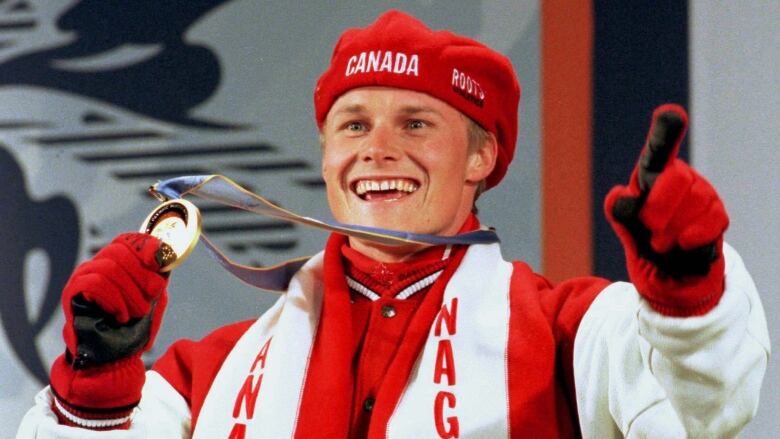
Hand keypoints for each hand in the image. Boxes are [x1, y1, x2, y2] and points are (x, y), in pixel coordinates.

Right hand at [50, 233, 169, 424]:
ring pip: (109, 266)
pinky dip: (114, 299)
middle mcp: (98, 265)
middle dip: (141, 274)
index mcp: (118, 264)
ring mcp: (83, 277)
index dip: (146, 247)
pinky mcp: (72, 293)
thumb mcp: (153, 299)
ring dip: (129, 292)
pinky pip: (95, 283)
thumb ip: (158, 276)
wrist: (113, 360)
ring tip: (136, 313)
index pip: (128, 240)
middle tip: (149, 297)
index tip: (160, 262)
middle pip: (120, 250)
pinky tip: (120, 315)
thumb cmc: (133, 330)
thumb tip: (165, 254)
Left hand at [605, 104, 728, 315]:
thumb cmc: (643, 240)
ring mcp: (701, 193)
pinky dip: (691, 239)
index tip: (671, 114)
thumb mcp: (626, 227)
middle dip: (658, 209)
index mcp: (652, 173)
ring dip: (672, 231)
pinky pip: (710, 223)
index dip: (666, 130)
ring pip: (694, 203)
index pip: (659, 148)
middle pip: (675, 177)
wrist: (668, 272)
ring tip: (663, 242)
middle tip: (650, 229)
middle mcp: (679, 176)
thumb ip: (620, 212)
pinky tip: (683, 245)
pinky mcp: (718, 214)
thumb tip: (620, 198)